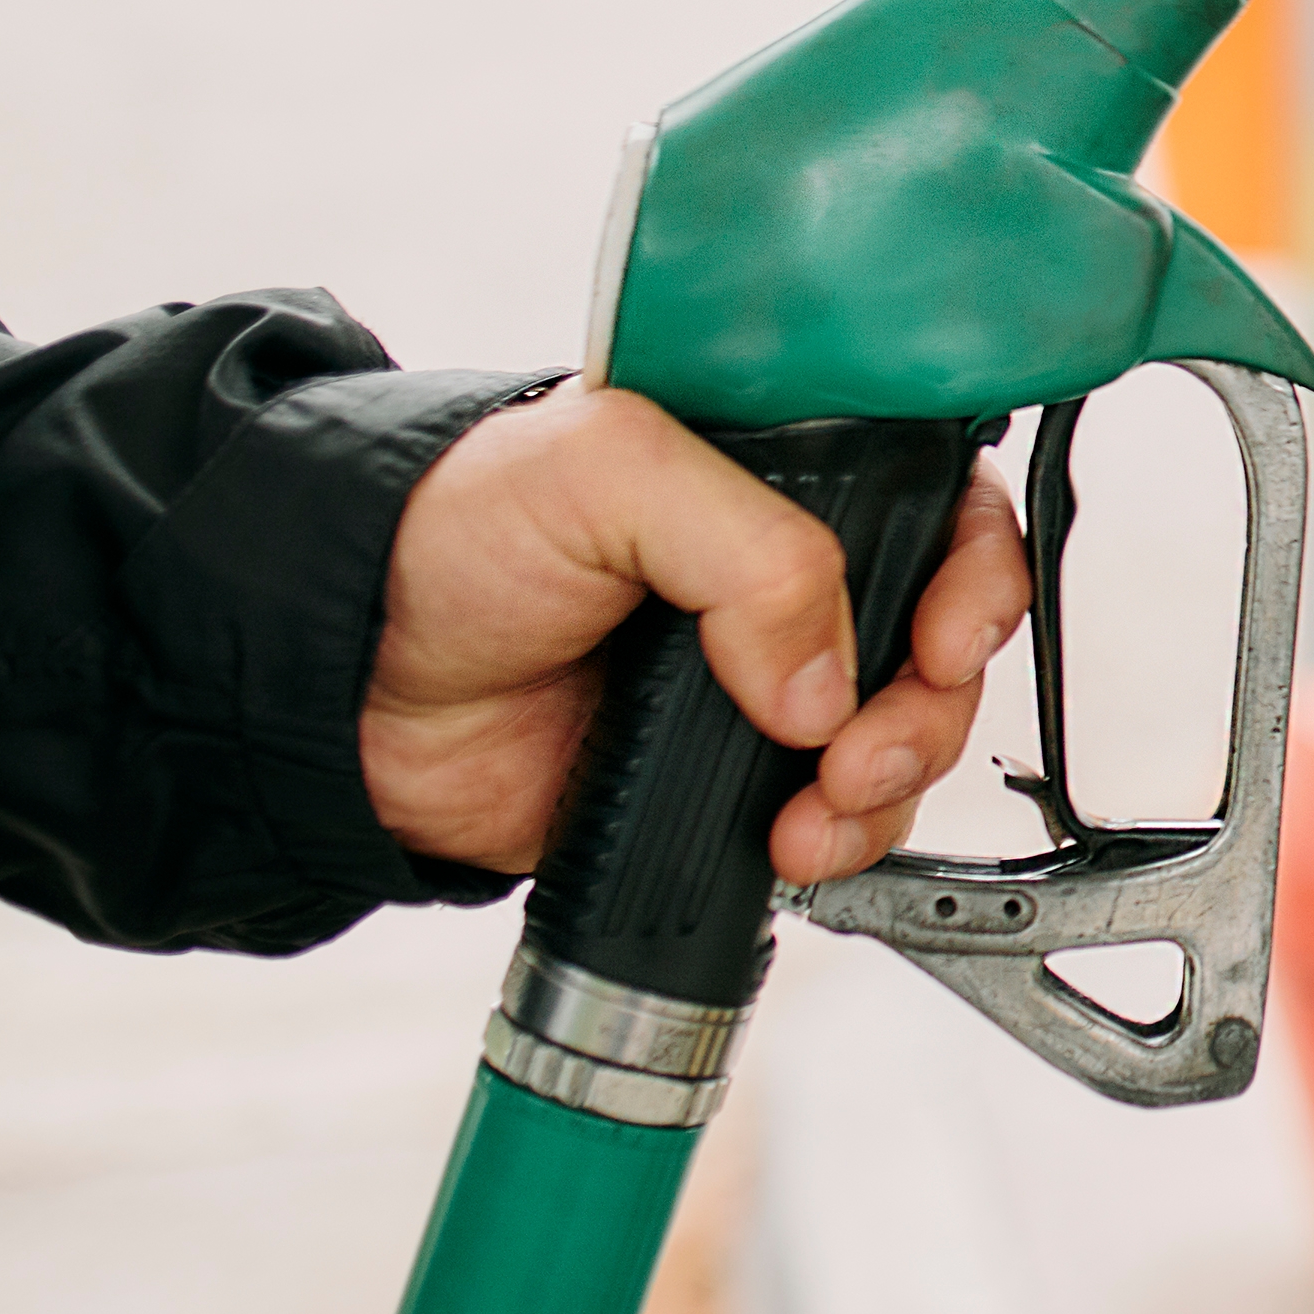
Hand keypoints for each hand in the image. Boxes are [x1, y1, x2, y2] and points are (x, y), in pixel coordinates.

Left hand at [361, 387, 1030, 885]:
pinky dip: (840, 840)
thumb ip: (749, 545)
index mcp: (785, 472)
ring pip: (908, 738)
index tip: (945, 636)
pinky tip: (788, 841)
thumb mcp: (603, 471)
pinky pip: (841, 817)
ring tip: (816, 807)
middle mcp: (791, 577)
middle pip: (946, 639)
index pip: (944, 506)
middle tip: (862, 744)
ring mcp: (768, 682)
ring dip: (890, 784)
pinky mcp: (729, 777)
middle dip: (931, 705)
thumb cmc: (444, 533)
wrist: (338, 681)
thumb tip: (826, 680)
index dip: (975, 575)